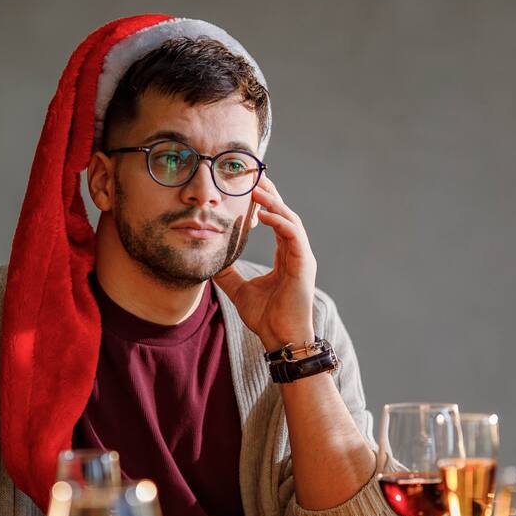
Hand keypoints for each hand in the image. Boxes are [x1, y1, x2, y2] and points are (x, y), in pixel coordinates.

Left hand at [214, 176, 316, 349]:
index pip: (276, 222)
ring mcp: (302, 258)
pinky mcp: (303, 265)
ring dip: (273, 203)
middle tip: (253, 177)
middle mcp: (296, 253)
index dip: (264, 204)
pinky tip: (262, 214)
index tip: (248, 189)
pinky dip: (279, 222)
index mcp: (286, 257)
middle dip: (270, 195)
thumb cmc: (266, 318)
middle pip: (284, 214)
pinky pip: (293, 235)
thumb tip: (211, 263)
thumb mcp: (240, 291)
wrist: (280, 339)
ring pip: (289, 220)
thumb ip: (229, 275)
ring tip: (255, 189)